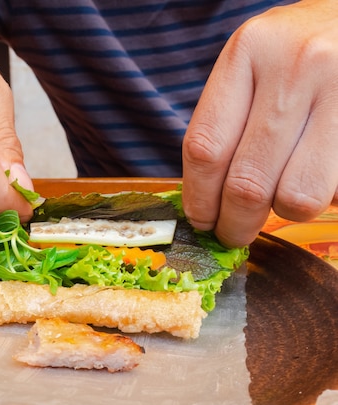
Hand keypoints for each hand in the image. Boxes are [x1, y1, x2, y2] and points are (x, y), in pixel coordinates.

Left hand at [182, 0, 337, 246]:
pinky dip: (319, 197)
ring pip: (295, 197)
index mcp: (249, 52)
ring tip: (283, 192)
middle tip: (233, 234)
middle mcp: (295, 67)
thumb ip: (227, 124)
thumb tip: (206, 206)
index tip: (201, 222)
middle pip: (246, 183)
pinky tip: (316, 174)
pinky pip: (332, 192)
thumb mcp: (252, 66)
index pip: (206, 149)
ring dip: (284, 211)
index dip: (199, 200)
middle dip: (235, 225)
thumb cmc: (297, 57)